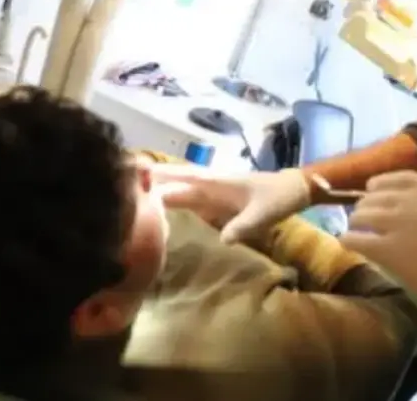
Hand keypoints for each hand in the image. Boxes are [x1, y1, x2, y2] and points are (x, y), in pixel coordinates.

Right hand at [147, 164, 310, 243]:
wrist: (294, 190)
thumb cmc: (278, 198)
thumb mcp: (263, 214)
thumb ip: (243, 226)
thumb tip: (223, 240)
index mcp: (217, 182)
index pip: (183, 178)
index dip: (161, 177)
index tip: (137, 178)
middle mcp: (210, 185)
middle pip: (176, 183)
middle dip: (152, 183)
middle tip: (122, 187)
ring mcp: (213, 193)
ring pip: (181, 191)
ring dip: (160, 192)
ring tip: (132, 198)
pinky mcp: (217, 202)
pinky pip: (190, 201)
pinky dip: (174, 202)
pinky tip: (161, 210)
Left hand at [340, 171, 416, 321]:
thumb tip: (400, 202)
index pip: (401, 178)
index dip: (381, 183)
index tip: (372, 189)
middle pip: (378, 195)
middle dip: (367, 205)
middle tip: (362, 217)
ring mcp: (404, 225)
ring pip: (363, 214)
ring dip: (356, 222)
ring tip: (355, 230)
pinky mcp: (391, 251)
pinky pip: (358, 238)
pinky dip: (350, 239)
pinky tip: (349, 243)